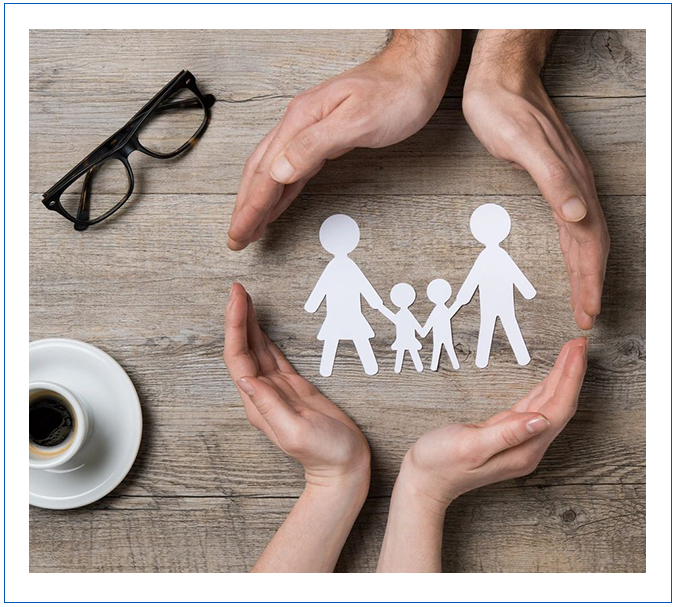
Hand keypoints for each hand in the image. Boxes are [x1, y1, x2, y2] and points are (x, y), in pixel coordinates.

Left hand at [223, 283, 369, 489]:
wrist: (344, 466)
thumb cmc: (325, 453)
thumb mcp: (296, 431)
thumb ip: (270, 406)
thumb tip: (244, 379)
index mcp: (258, 403)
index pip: (238, 358)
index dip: (235, 327)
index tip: (237, 300)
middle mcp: (261, 394)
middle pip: (242, 349)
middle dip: (237, 317)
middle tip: (236, 288)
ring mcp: (276, 389)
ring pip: (255, 349)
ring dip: (248, 323)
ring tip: (242, 298)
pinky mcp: (291, 386)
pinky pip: (272, 355)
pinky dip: (264, 336)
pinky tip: (259, 324)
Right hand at [227, 30, 460, 250]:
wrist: (415, 71)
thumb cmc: (396, 92)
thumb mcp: (357, 120)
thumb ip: (315, 146)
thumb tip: (279, 171)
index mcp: (301, 120)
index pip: (266, 172)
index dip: (250, 207)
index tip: (238, 232)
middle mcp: (299, 124)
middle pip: (260, 173)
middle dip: (245, 208)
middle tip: (236, 238)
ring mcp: (309, 131)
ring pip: (273, 173)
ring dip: (257, 202)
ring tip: (248, 227)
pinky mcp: (323, 139)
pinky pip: (292, 170)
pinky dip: (279, 192)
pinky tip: (275, 204)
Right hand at [399, 337, 586, 509]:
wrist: (425, 479)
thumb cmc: (441, 463)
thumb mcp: (470, 446)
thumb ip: (507, 433)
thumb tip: (541, 420)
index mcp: (524, 450)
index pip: (558, 410)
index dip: (570, 379)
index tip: (577, 351)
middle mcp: (528, 447)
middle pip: (559, 406)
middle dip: (572, 373)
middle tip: (579, 343)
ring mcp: (520, 442)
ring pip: (549, 404)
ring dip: (561, 377)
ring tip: (571, 353)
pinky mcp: (508, 434)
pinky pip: (535, 407)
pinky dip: (545, 388)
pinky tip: (551, 378)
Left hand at [463, 30, 608, 329]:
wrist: (498, 78)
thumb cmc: (505, 110)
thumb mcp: (524, 146)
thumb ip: (554, 181)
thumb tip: (578, 216)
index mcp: (572, 183)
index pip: (589, 242)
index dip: (590, 279)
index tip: (589, 311)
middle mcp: (575, 185)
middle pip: (591, 244)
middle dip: (591, 283)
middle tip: (588, 317)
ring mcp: (566, 181)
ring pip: (584, 235)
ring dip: (585, 269)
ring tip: (585, 298)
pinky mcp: (552, 177)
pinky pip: (570, 222)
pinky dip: (573, 248)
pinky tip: (569, 257)